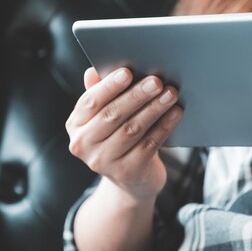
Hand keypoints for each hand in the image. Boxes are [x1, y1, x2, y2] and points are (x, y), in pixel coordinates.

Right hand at [66, 67, 181, 201]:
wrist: (132, 180)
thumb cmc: (119, 138)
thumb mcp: (106, 118)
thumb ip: (101, 94)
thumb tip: (93, 71)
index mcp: (75, 125)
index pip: (90, 102)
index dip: (109, 86)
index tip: (128, 72)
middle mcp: (84, 145)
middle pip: (113, 115)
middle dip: (136, 95)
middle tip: (156, 81)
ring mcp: (104, 162)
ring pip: (132, 129)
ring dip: (154, 108)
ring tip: (170, 93)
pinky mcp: (127, 172)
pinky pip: (149, 144)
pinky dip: (164, 126)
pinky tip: (175, 113)